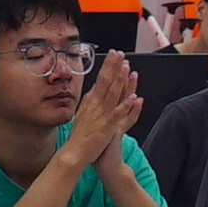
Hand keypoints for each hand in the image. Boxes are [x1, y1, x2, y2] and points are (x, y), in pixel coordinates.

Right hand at [60, 51, 140, 168]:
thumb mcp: (80, 115)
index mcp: (90, 101)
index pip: (100, 79)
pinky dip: (126, 105)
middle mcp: (95, 105)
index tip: (113, 56)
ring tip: (126, 67)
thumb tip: (91, 93)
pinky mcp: (107, 126)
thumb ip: (87, 103)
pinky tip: (133, 97)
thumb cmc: (77, 137)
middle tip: (119, 53)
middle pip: (105, 81)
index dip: (108, 67)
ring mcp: (101, 114)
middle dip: (113, 66)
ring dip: (120, 79)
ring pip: (112, 93)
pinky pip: (118, 113)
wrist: (73, 153)